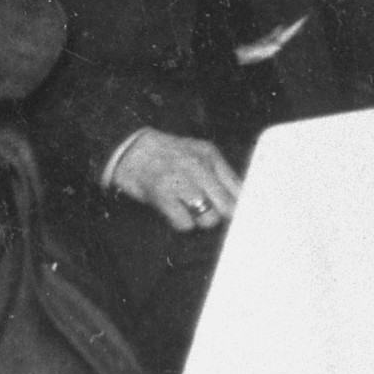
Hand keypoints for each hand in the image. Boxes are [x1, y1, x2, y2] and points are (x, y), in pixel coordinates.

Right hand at [107, 130, 241, 231]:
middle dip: (221, 216)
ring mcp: (180, 180)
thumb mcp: (197, 154)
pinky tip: (173, 211)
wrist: (128, 149)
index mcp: (210, 155)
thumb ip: (222, 176)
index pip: (240, 189)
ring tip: (188, 209)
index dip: (244, 208)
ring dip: (200, 220)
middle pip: (228, 208)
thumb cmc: (166, 156)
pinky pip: (185, 224)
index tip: (245, 220)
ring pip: (209, 218)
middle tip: (211, 214)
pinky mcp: (162, 194)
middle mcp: (197, 166)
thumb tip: (244, 203)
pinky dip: (181, 223)